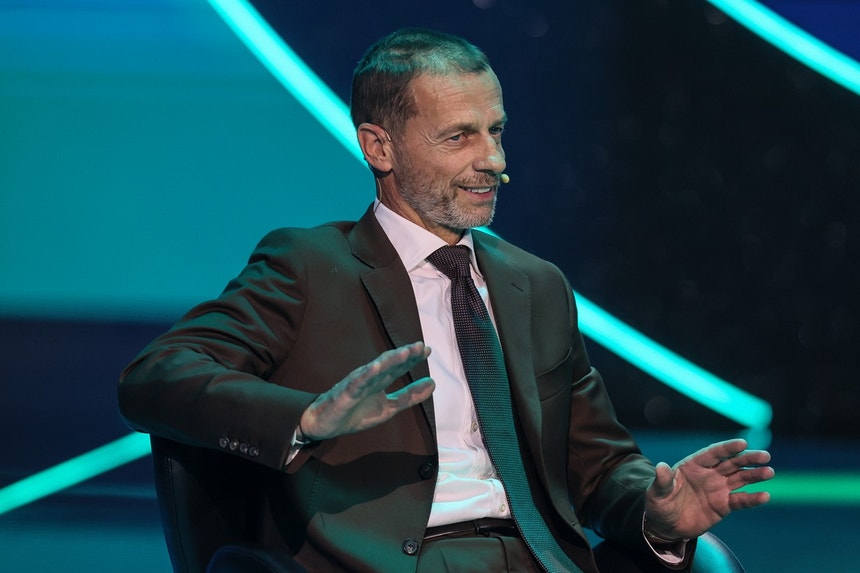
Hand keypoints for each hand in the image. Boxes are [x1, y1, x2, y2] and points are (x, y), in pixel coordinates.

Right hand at [298, 342, 434, 440]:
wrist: (324, 425)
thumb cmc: (354, 414)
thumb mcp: (388, 408)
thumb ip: (409, 396)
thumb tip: (433, 383)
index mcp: (380, 381)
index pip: (398, 366)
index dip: (412, 358)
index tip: (428, 350)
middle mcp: (369, 378)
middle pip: (388, 363)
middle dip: (404, 355)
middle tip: (420, 346)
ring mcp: (356, 384)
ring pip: (374, 369)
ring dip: (389, 360)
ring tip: (404, 353)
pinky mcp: (345, 393)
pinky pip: (356, 383)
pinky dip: (366, 374)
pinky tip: (376, 367)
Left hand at [644, 438, 773, 538]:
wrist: (666, 525)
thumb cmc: (659, 504)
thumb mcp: (657, 493)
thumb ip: (662, 481)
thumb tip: (661, 467)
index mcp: (693, 465)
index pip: (713, 453)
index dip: (727, 448)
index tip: (742, 443)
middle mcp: (709, 474)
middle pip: (732, 463)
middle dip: (748, 458)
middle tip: (765, 456)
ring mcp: (718, 489)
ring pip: (740, 478)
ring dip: (755, 475)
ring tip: (769, 472)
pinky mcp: (724, 505)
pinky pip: (741, 500)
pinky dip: (752, 498)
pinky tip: (765, 496)